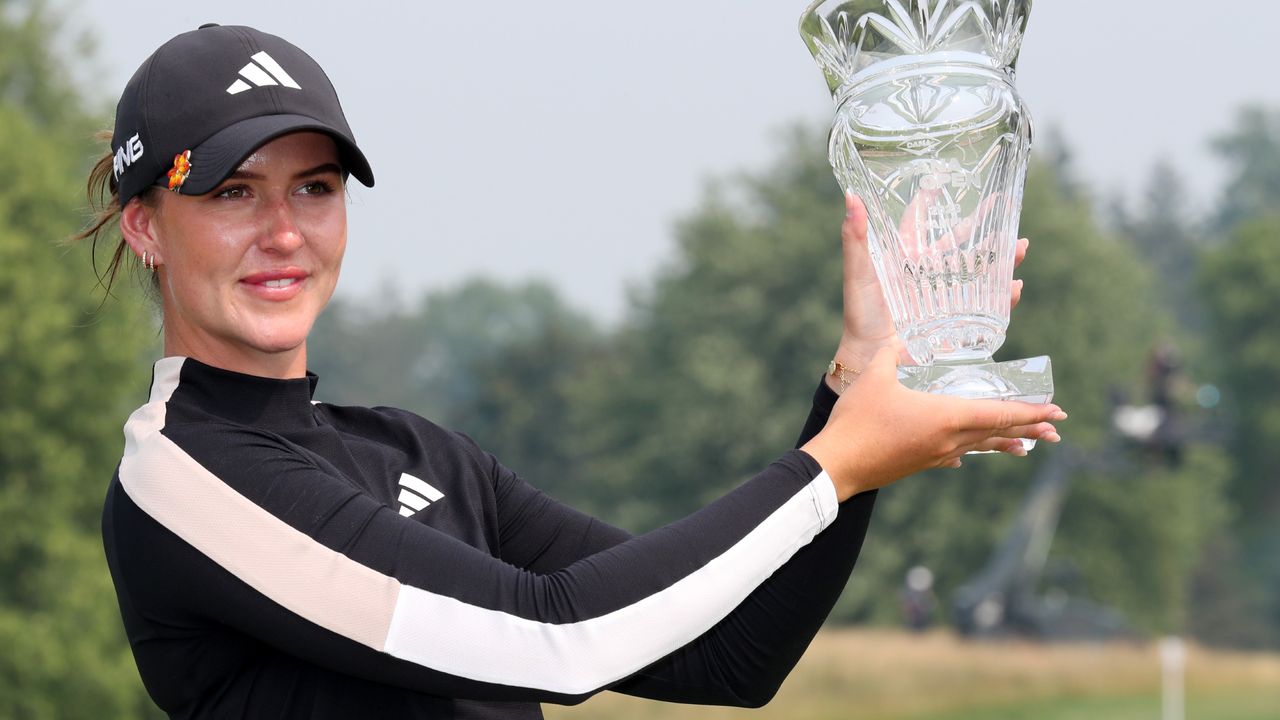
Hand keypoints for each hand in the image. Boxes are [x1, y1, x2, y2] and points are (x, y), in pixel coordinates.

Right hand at [803, 347, 1064, 501]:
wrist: (837, 465)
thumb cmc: (858, 420)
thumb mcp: (875, 377)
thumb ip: (891, 353)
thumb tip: (900, 338)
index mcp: (946, 416)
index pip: (999, 413)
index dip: (1030, 411)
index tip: (1056, 410)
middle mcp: (949, 439)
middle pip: (997, 432)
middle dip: (1029, 428)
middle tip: (1056, 428)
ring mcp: (936, 455)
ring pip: (979, 446)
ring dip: (1005, 442)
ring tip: (1026, 446)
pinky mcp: (921, 464)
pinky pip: (954, 455)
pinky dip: (969, 450)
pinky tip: (965, 456)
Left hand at [831, 193, 1028, 381]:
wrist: (870, 356)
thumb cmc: (860, 313)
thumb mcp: (858, 272)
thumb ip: (854, 237)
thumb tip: (851, 196)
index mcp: (904, 256)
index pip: (920, 221)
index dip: (931, 201)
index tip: (945, 177)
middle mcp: (927, 272)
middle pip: (960, 242)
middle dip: (983, 224)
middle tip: (1003, 205)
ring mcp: (943, 295)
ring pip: (979, 270)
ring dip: (1002, 258)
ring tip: (1021, 246)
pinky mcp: (954, 319)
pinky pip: (984, 306)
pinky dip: (1002, 297)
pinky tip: (1013, 287)